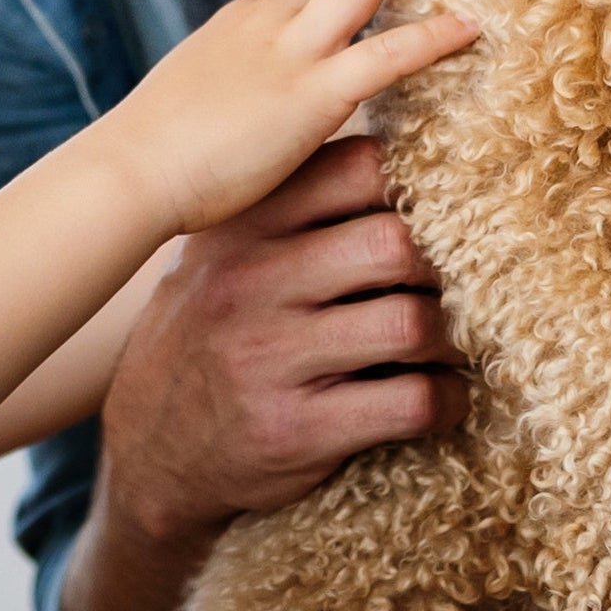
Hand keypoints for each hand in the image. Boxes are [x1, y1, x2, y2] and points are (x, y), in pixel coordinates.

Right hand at [61, 134, 467, 610]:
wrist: (151, 449)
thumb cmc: (209, 335)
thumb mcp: (222, 256)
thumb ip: (291, 210)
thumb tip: (404, 162)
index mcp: (243, 225)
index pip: (358, 168)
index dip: (413, 187)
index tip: (436, 216)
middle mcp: (252, 281)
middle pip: (396, 244)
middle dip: (442, 268)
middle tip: (459, 287)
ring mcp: (272, 357)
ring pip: (413, 324)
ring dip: (453, 339)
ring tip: (453, 345)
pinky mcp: (298, 430)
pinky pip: (411, 403)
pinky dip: (447, 400)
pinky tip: (440, 398)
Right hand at [106, 0, 472, 239]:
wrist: (128, 171)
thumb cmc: (148, 150)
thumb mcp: (191, 94)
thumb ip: (227, 82)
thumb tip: (241, 96)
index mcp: (237, 21)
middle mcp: (265, 22)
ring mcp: (289, 54)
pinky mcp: (312, 97)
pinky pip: (386, 55)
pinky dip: (432, 35)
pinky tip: (469, 25)